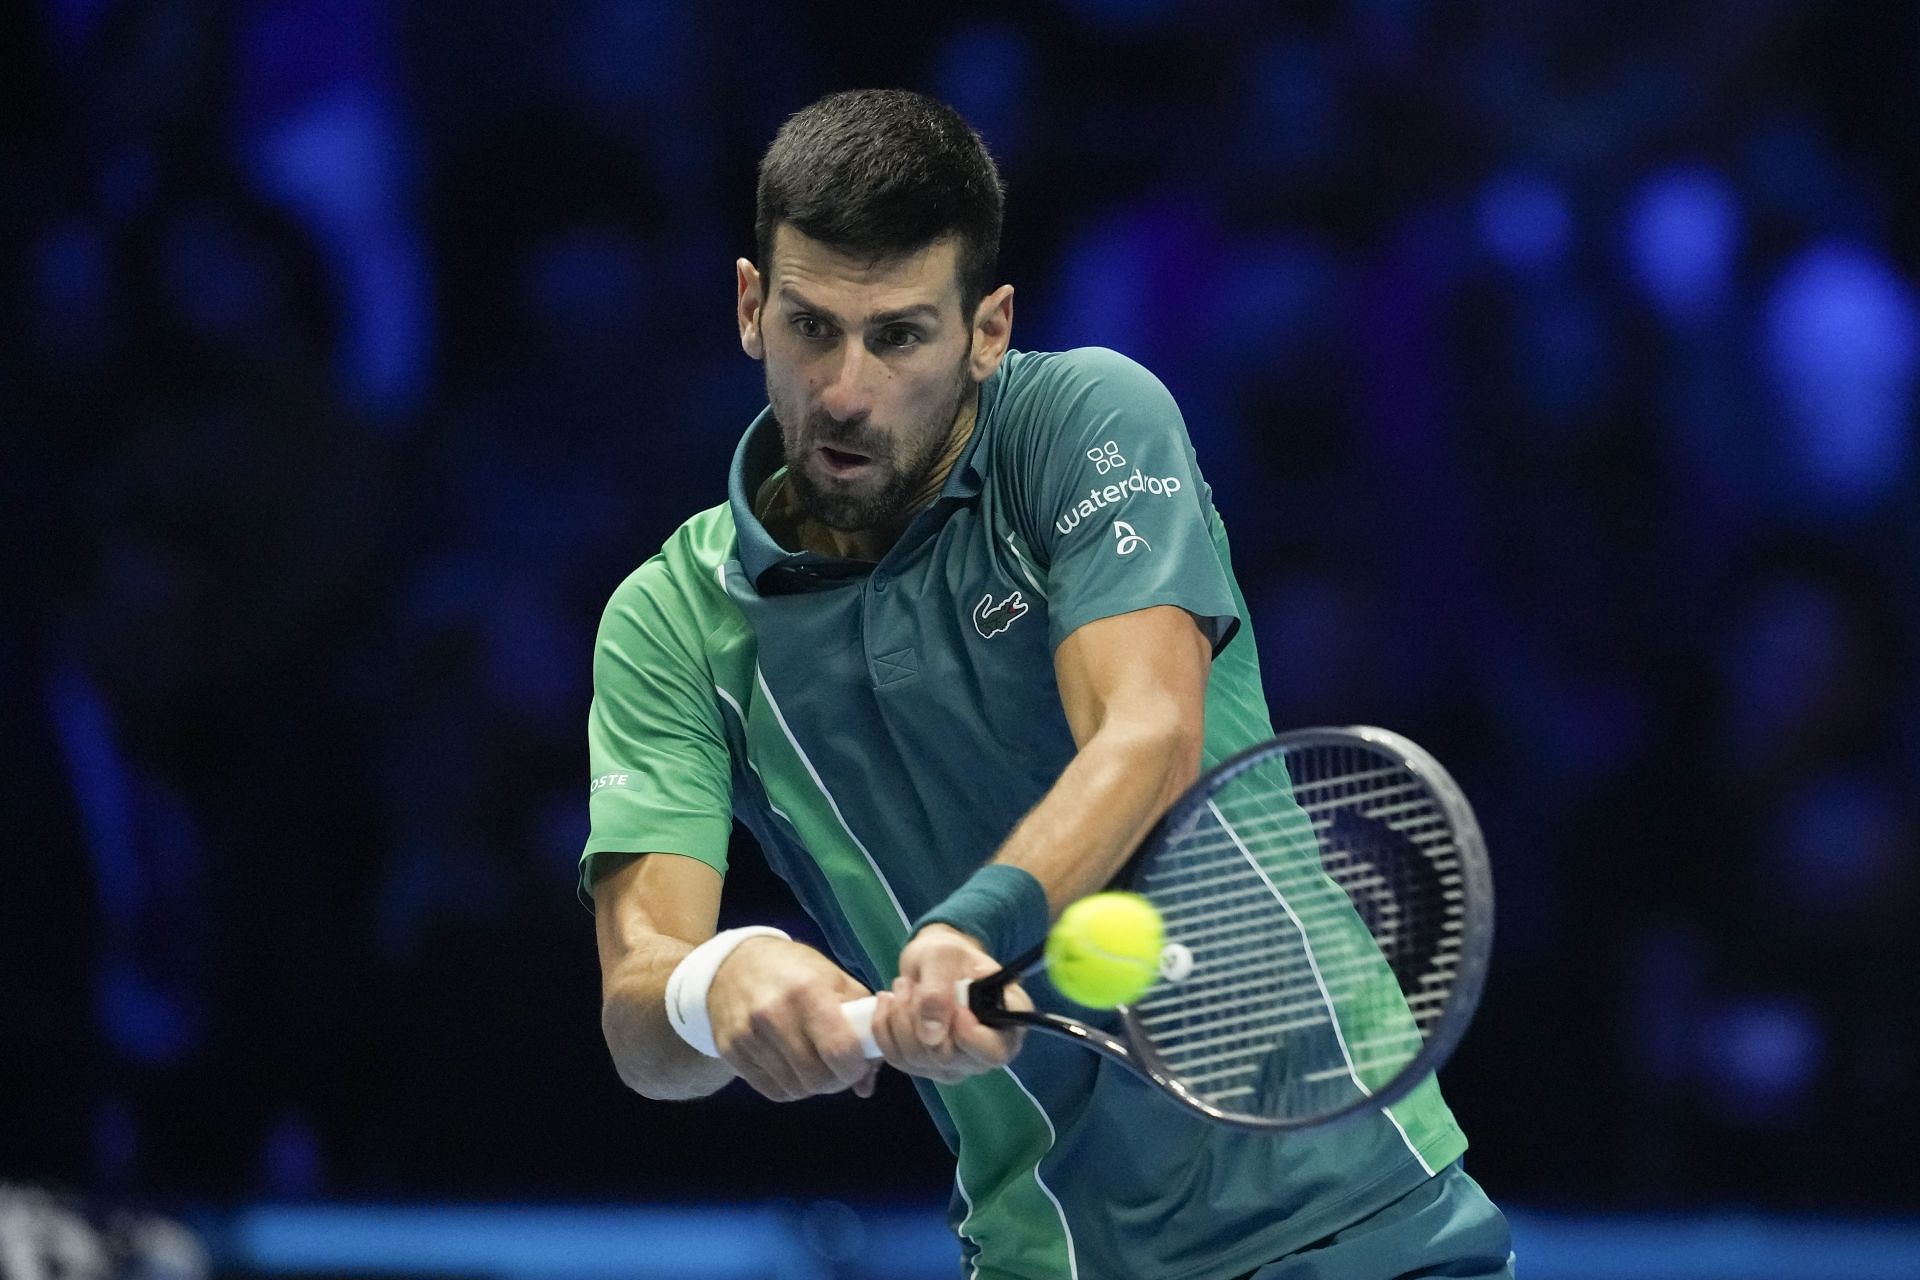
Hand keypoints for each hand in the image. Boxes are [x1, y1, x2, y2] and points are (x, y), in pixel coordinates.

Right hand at [705, 937, 879, 1101]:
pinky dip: (791, 1087)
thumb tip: (866, 1084)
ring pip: (796, 1089)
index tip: (858, 1062)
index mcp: (807, 990)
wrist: (733, 964)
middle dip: (837, 1080)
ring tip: (815, 1063)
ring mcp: (748, 1035)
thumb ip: (861, 1024)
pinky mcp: (730, 1052)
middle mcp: (773, 1014)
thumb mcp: (833, 979)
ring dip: (813, 1085)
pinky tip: (793, 1066)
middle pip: (818, 1078)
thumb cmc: (794, 971)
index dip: (856, 1066)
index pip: (840, 1050)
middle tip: (839, 1068)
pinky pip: (773, 1091)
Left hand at [871, 924, 1031, 1082]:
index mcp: (1006, 1024)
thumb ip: (938, 992)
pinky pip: (897, 1058)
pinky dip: (884, 1028)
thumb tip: (931, 1036)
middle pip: (946, 1057)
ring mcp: (954, 1064)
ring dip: (898, 1018)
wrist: (933, 962)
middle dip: (917, 1017)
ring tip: (902, 986)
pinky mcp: (926, 1066)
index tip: (954, 1007)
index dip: (970, 1036)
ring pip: (916, 1059)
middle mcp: (983, 1052)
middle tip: (910, 984)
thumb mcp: (943, 957)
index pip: (994, 1051)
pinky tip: (887, 1003)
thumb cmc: (950, 954)